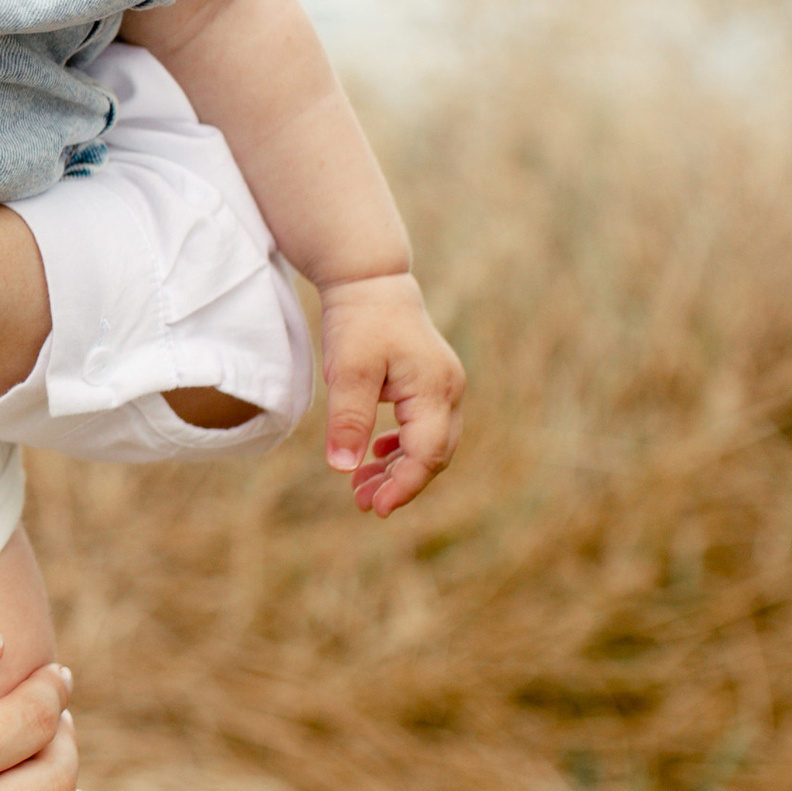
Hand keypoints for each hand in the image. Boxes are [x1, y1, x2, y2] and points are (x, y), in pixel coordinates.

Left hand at [318, 269, 464, 515]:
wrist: (370, 282)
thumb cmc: (360, 322)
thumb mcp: (348, 371)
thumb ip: (348, 420)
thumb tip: (343, 468)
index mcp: (434, 388)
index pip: (427, 453)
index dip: (403, 485)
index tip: (374, 508)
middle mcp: (448, 391)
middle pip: (434, 454)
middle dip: (400, 483)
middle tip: (362, 503)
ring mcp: (443, 387)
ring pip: (429, 444)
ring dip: (398, 469)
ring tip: (360, 488)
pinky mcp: (430, 385)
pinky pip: (423, 428)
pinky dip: (400, 448)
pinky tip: (374, 456)